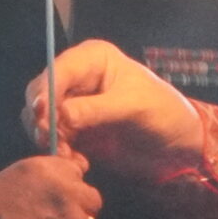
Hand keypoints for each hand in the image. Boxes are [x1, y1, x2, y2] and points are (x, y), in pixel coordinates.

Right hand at [26, 39, 203, 174]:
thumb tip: (58, 116)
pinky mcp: (73, 128)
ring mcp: (72, 103)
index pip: (58, 70)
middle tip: (50, 140)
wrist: (178, 145)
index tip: (41, 114)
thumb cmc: (164, 113)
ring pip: (40, 116)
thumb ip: (95, 110)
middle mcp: (77, 77)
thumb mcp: (132, 107)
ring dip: (47, 136)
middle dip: (41, 116)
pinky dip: (56, 148)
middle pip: (40, 92)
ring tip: (67, 154)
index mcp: (93, 59)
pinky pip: (51, 136)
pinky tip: (74, 160)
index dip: (45, 91)